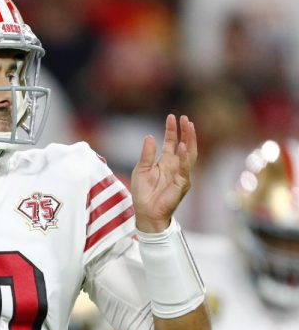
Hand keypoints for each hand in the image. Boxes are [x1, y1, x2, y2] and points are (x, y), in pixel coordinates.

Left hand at [131, 114, 196, 232]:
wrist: (145, 212)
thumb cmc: (143, 193)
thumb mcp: (141, 169)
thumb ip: (147, 154)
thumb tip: (150, 136)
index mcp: (165, 162)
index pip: (171, 142)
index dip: (172, 130)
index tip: (172, 117)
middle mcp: (175, 166)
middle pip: (184, 145)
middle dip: (185, 132)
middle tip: (184, 118)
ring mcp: (180, 174)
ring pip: (189, 154)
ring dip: (189, 140)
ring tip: (188, 126)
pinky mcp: (182, 183)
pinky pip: (184, 168)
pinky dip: (183, 157)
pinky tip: (182, 146)